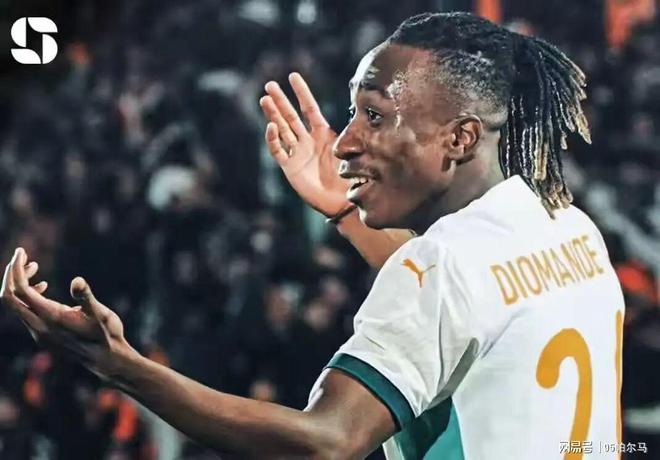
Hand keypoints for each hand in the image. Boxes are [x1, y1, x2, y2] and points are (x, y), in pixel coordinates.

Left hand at [0, 248, 136, 380]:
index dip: (16, 269)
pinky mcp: (42, 335)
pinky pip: (24, 312)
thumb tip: (77, 281)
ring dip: (19, 284)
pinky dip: (27, 295)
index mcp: (51, 317)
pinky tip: (43, 286)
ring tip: (34, 267)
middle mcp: (39, 327)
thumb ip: (86, 297)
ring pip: (16, 305)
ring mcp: (38, 333)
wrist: (107, 360)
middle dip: (13, 274)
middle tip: (24, 256)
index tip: (21, 251)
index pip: (19, 290)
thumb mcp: (101, 313)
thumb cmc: (107, 334)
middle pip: (9, 298)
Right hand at [260, 73, 350, 216]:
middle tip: (269, 85)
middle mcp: (308, 141)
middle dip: (280, 101)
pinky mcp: (290, 168)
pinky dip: (273, 139)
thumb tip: (361, 108)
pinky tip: (271, 126)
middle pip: (291, 116)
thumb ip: (351, 131)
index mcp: (323, 134)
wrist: (344, 201)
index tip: (293, 76)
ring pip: (282, 129)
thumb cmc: (350, 177)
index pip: (310, 108)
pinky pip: (278, 151)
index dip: (302, 92)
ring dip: (273, 115)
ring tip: (264, 99)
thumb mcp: (352, 150)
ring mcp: (297, 154)